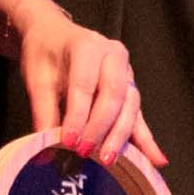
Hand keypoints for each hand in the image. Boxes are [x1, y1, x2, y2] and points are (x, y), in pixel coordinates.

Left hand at [12, 11, 160, 167]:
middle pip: (114, 95)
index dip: (77, 115)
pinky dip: (145, 138)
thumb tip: (45, 152)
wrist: (55, 34)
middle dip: (101, 128)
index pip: (85, 85)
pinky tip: (156, 160)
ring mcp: (127, 71)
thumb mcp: (37, 79)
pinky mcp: (131, 88)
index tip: (67, 142)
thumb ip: (43, 113)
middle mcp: (114, 56)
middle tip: (86, 153)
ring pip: (129, 106)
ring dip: (120, 135)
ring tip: (108, 160)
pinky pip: (138, 114)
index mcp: (88, 47)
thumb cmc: (45, 54)